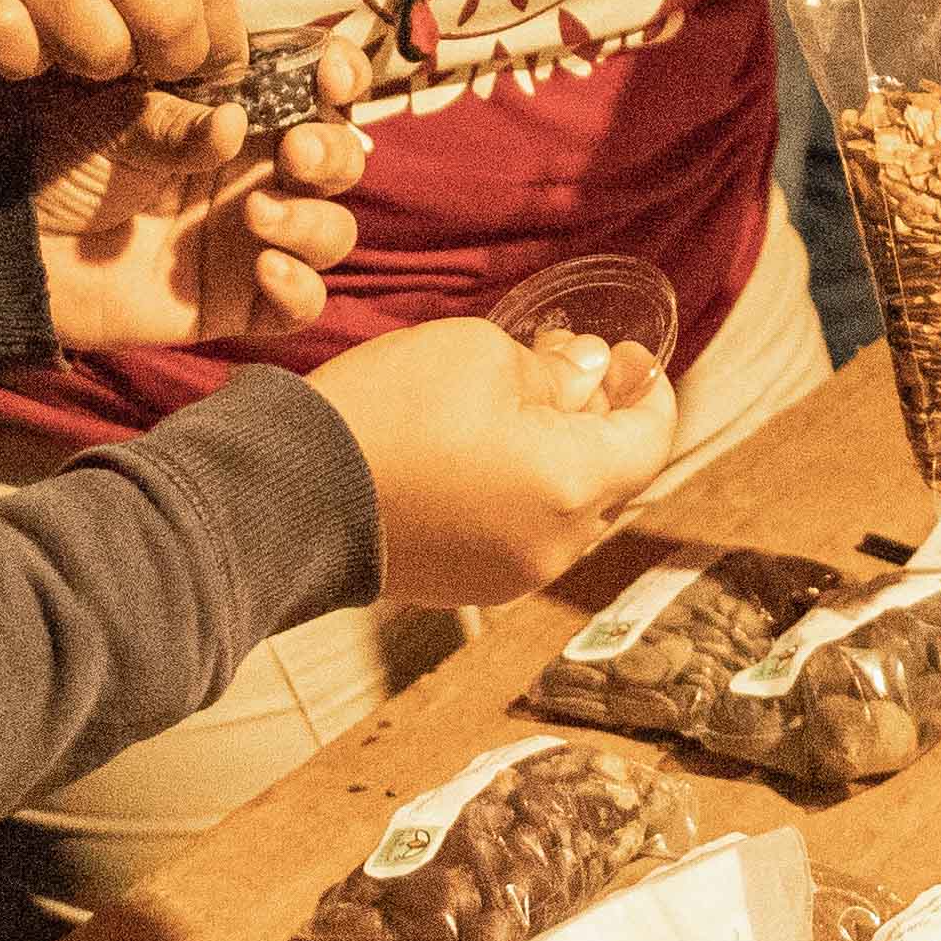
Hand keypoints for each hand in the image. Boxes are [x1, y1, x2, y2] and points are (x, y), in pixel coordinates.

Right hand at [0, 0, 235, 88]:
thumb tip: (221, 20)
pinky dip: (29, 55)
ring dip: (98, 57)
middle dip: (172, 58)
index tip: (216, 57)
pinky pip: (19, 56)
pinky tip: (27, 23)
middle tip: (152, 50)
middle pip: (169, 27)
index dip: (221, 35)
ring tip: (82, 24)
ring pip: (100, 54)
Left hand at [30, 87, 366, 349]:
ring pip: (333, 231)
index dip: (340, 79)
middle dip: (334, 153)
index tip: (332, 79)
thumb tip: (236, 123)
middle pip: (340, 161)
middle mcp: (255, 175)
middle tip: (295, 152)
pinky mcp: (238, 301)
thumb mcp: (113, 126)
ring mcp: (250, 240)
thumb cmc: (59, 169)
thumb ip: (177, 125)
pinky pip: (302, 302)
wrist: (13, 248)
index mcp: (235, 118)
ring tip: (257, 215)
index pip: (313, 91)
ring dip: (314, 220)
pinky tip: (265, 269)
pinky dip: (301, 287)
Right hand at [309, 316, 685, 608]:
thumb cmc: (386, 413)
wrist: (290, 492)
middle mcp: (554, 546)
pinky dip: (519, 490)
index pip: (650, 441)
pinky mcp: (468, 585)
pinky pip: (520, 531)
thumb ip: (555, 369)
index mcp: (571, 488)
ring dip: (556, 455)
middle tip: (564, 362)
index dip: (648, 391)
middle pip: (610, 477)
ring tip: (514, 402)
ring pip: (564, 507)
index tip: (626, 355)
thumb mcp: (481, 355)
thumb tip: (588, 376)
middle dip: (597, 417)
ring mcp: (511, 575)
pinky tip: (481, 450)